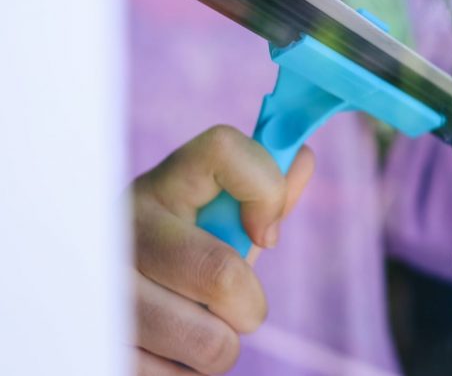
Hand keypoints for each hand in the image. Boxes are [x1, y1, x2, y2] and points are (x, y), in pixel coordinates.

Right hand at [129, 125, 314, 374]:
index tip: (268, 234)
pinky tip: (168, 350)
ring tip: (196, 327)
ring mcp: (105, 291)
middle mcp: (125, 229)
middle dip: (250, 303)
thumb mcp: (218, 221)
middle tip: (236, 305)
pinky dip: (190, 373)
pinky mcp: (103, 347)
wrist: (107, 311)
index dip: (266, 188)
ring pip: (212, 343)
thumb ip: (261, 192)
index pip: (222, 147)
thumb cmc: (182, 257)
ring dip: (221, 344)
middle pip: (223, 274)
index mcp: (161, 185)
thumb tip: (299, 158)